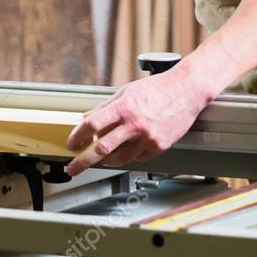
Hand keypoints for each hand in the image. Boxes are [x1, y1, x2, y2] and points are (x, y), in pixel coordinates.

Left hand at [64, 70, 206, 176]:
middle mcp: (135, 124)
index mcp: (124, 107)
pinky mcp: (159, 147)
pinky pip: (137, 158)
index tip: (71, 144)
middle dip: (83, 161)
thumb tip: (86, 118)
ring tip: (100, 159)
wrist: (186, 91)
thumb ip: (105, 107)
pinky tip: (124, 151)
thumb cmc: (157, 89)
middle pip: (102, 148)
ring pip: (119, 158)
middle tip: (72, 168)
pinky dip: (127, 156)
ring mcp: (148, 137)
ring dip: (106, 161)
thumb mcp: (127, 91)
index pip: (93, 124)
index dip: (78, 135)